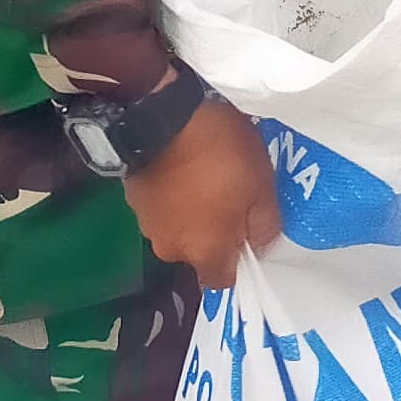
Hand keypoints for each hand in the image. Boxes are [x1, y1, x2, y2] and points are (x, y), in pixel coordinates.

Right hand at [123, 96, 280, 289]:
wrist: (164, 120)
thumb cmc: (221, 157)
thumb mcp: (262, 186)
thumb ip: (265, 225)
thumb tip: (259, 246)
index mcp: (204, 253)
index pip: (223, 280)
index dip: (238, 262)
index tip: (247, 235)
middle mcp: (171, 249)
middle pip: (199, 252)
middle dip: (215, 231)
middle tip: (231, 195)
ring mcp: (148, 225)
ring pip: (179, 228)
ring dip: (192, 212)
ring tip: (205, 176)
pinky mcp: (134, 200)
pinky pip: (162, 208)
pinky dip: (173, 196)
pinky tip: (184, 169)